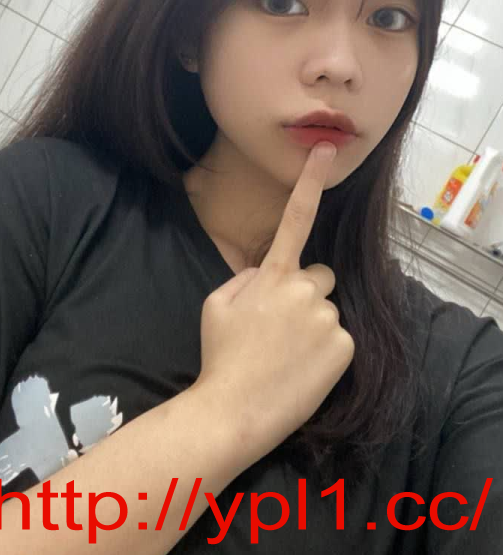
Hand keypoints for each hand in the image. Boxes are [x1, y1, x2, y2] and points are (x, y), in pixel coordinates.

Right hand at [194, 143, 354, 464]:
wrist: (234, 411)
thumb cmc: (220, 356)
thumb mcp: (216, 304)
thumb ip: (246, 277)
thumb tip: (267, 271)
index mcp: (272, 275)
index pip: (295, 218)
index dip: (310, 180)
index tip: (325, 148)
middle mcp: (305, 289)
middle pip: (320, 276)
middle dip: (306, 291)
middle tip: (282, 325)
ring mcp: (327, 318)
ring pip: (328, 310)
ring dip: (314, 323)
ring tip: (287, 353)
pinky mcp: (344, 347)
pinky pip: (340, 338)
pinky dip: (326, 351)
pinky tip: (303, 368)